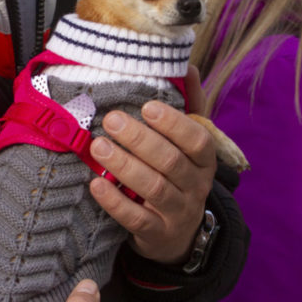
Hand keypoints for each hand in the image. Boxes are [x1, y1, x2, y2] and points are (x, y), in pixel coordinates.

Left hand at [89, 66, 216, 264]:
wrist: (179, 236)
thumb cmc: (178, 177)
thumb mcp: (189, 146)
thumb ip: (190, 106)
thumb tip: (187, 66)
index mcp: (205, 161)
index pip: (198, 140)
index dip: (173, 123)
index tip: (146, 106)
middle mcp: (196, 187)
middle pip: (171, 162)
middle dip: (140, 140)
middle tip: (111, 121)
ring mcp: (178, 213)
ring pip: (154, 188)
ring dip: (124, 166)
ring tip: (98, 147)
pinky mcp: (158, 235)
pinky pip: (136, 218)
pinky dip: (115, 202)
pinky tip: (96, 184)